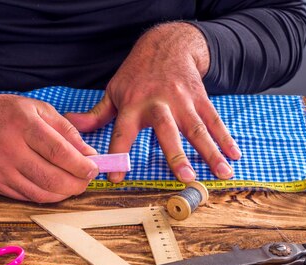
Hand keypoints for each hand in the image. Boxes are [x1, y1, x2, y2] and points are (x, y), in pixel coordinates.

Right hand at [0, 94, 98, 202]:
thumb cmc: (11, 115)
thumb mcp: (41, 110)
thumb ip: (67, 131)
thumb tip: (89, 154)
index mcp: (25, 125)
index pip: (58, 152)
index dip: (80, 165)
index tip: (93, 169)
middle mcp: (10, 149)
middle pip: (50, 177)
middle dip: (75, 184)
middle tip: (86, 180)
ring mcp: (1, 169)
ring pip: (40, 193)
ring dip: (63, 193)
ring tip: (73, 185)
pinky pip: (27, 197)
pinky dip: (46, 196)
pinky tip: (55, 188)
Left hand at [65, 22, 240, 182]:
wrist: (167, 45)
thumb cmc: (137, 75)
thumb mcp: (114, 91)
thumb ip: (96, 115)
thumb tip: (70, 126)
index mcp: (133, 105)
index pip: (123, 132)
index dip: (119, 154)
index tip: (116, 178)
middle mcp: (159, 104)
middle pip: (168, 131)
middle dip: (176, 155)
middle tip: (185, 177)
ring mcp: (183, 101)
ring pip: (198, 129)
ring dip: (211, 152)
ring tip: (222, 173)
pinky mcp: (201, 99)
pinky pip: (215, 120)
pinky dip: (226, 139)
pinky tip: (235, 156)